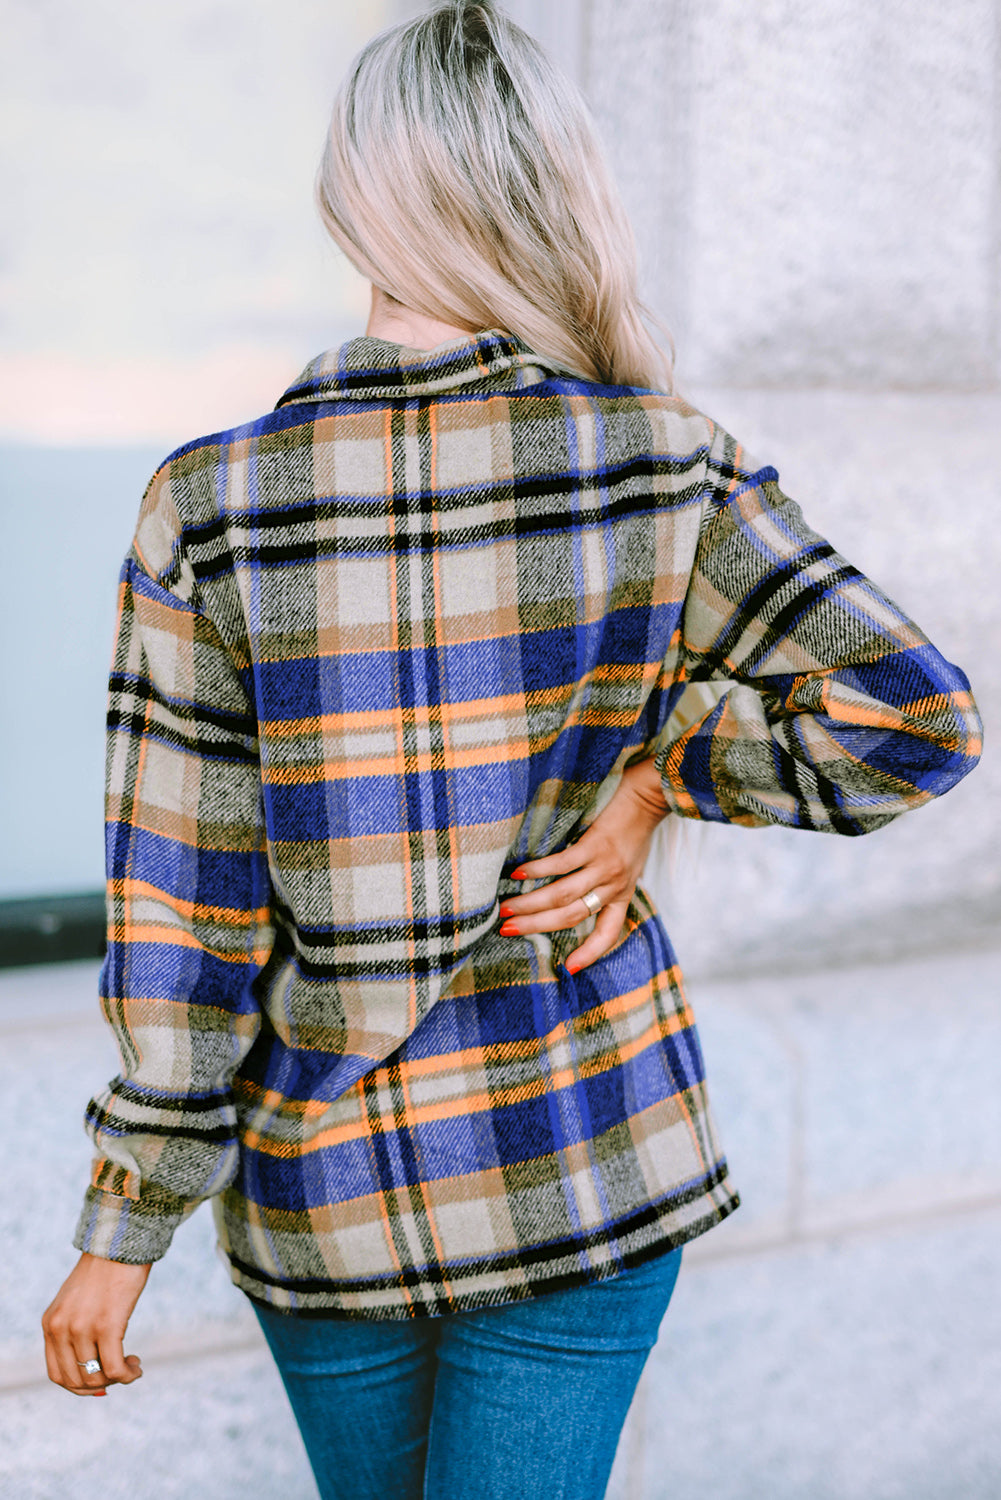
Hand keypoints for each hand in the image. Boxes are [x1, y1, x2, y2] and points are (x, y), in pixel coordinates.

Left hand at [41, 1252, 151, 1396]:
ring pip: (96, 1377)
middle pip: (75, 1380)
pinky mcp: (107, 1325)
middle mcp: (61, 1328)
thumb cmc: (105, 1272)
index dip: (79, 1385)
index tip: (100, 1382)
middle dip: (100, 1385)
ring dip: (116, 1380)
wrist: (119, 1243)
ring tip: (131, 1365)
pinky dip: (127, 1375)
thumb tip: (94, 1370)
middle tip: (119, 1373)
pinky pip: (114, 1367)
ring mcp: (82, 1328)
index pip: (57, 1373)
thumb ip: (76, 1331)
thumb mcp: (78, 1302)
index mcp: (51, 1323)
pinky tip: (137, 1367)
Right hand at [499, 756, 668, 973]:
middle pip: (572, 916)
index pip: (608, 933)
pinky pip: (563, 863)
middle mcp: (614, 886)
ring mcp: (605, 866)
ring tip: (506, 908)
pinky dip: (538, 870)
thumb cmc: (634, 830)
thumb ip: (607, 883)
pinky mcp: (596, 844)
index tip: (568, 970)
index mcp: (623, 895)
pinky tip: (518, 874)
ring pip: (564, 895)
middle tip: (507, 930)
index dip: (589, 954)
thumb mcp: (629, 865)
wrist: (649, 796)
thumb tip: (574, 895)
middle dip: (538, 927)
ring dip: (531, 905)